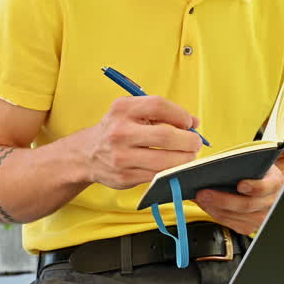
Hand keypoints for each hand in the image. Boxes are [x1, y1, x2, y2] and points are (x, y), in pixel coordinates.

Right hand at [82, 96, 203, 189]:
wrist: (86, 154)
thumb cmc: (118, 130)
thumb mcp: (133, 113)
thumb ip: (164, 114)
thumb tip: (195, 123)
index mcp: (122, 109)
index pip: (158, 106)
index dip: (180, 114)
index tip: (189, 123)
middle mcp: (120, 132)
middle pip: (165, 136)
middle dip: (189, 141)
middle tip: (196, 143)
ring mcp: (121, 156)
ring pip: (165, 161)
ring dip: (184, 160)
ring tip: (189, 156)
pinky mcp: (125, 176)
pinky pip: (157, 176)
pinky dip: (171, 172)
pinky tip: (174, 167)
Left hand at [193, 165, 283, 235]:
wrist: (270, 186)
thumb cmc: (261, 173)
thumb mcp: (259, 163)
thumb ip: (246, 164)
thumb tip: (220, 165)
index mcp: (276, 184)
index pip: (265, 187)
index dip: (254, 187)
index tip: (241, 184)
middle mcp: (271, 204)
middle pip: (246, 205)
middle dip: (222, 199)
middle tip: (204, 193)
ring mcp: (261, 218)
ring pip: (235, 217)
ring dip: (214, 208)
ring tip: (200, 198)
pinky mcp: (249, 227)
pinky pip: (230, 223)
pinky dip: (215, 214)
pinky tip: (206, 205)